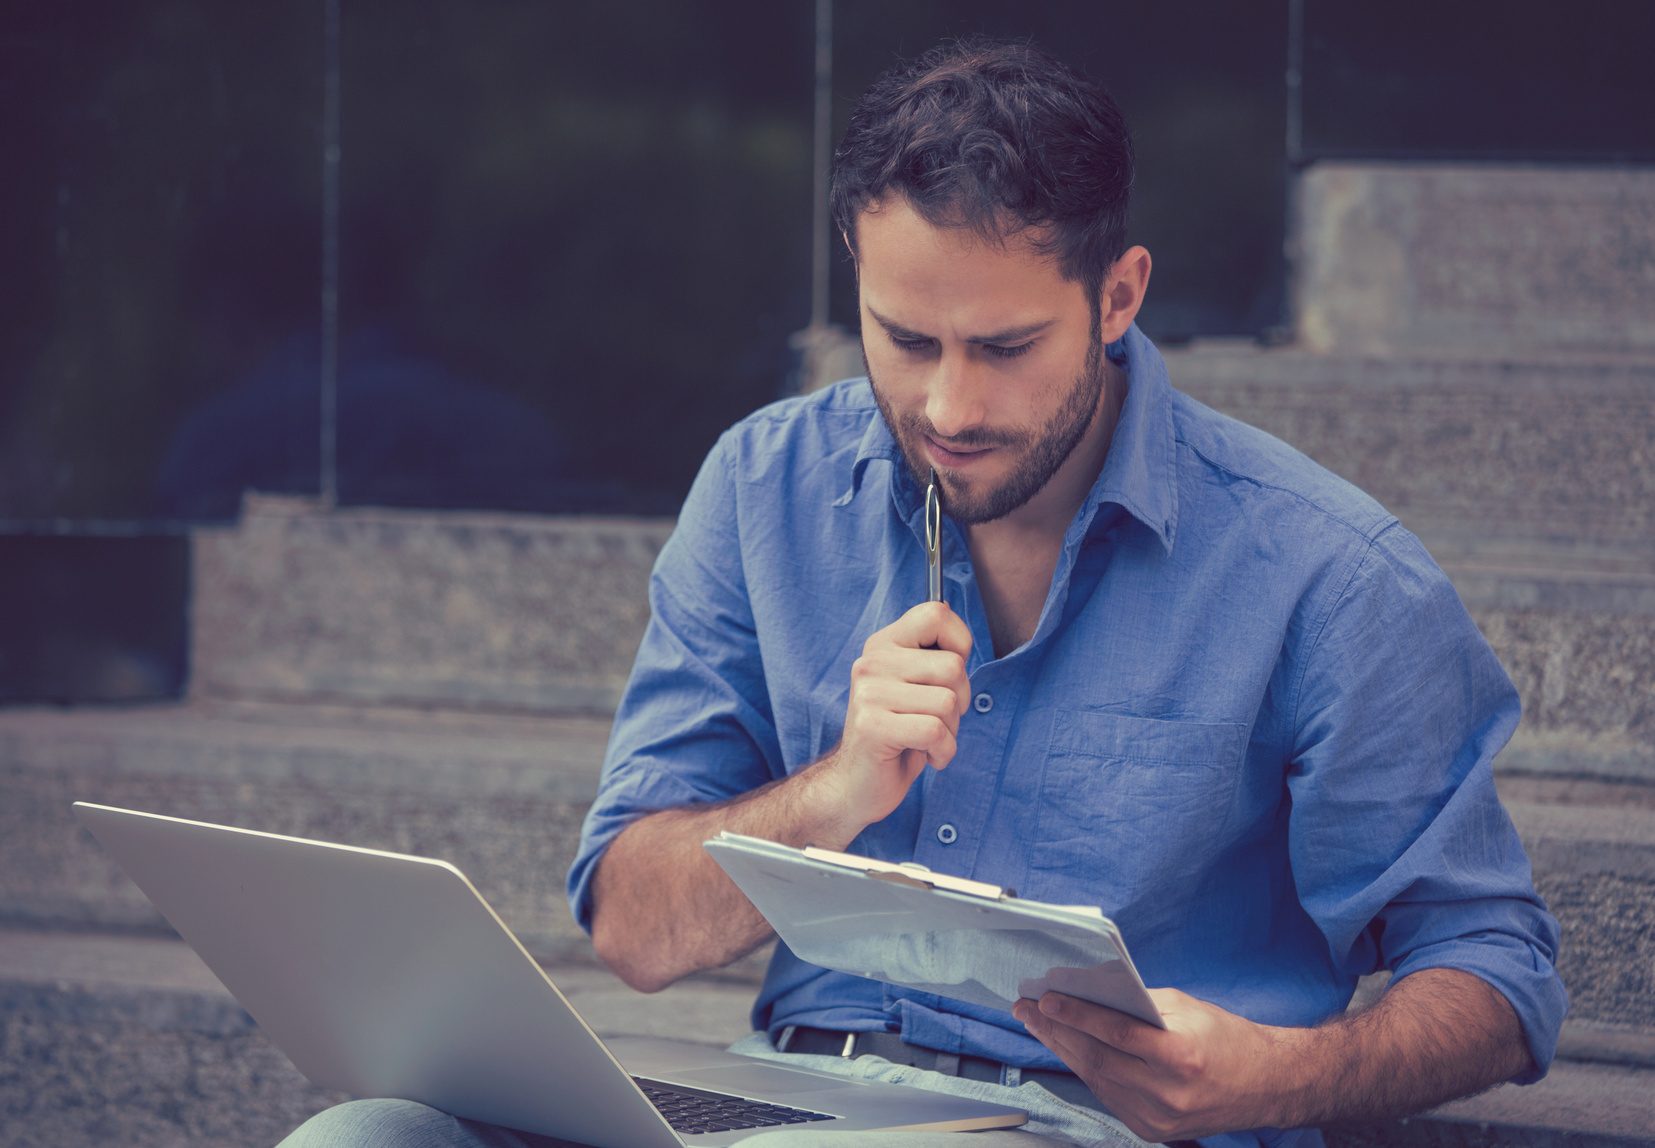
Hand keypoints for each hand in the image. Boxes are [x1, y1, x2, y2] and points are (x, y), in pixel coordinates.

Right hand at [811, 601, 971, 838]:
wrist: (857, 785)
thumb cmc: (899, 735)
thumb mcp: (916, 687)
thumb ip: (934, 657)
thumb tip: (958, 631)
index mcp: (884, 644)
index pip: (935, 613)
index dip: (959, 642)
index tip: (949, 676)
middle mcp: (872, 662)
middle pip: (953, 666)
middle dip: (960, 701)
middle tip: (938, 720)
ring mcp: (869, 694)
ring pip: (948, 702)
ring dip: (951, 731)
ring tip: (927, 740)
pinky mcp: (872, 727)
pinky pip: (935, 731)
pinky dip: (943, 752)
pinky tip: (925, 756)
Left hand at [1012, 988, 1294, 1140]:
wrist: (1263, 1086)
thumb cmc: (1224, 1037)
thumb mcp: (1186, 1007)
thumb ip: (1138, 1003)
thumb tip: (1088, 992)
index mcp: (1182, 1056)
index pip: (1117, 1034)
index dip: (1078, 1015)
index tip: (1046, 998)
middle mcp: (1168, 1093)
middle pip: (1098, 1059)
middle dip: (1056, 1030)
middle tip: (1026, 1007)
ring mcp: (1158, 1118)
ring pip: (1096, 1079)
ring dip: (1062, 1049)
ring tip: (1038, 1024)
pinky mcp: (1152, 1130)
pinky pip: (1107, 1095)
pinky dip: (1084, 1069)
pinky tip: (1067, 1047)